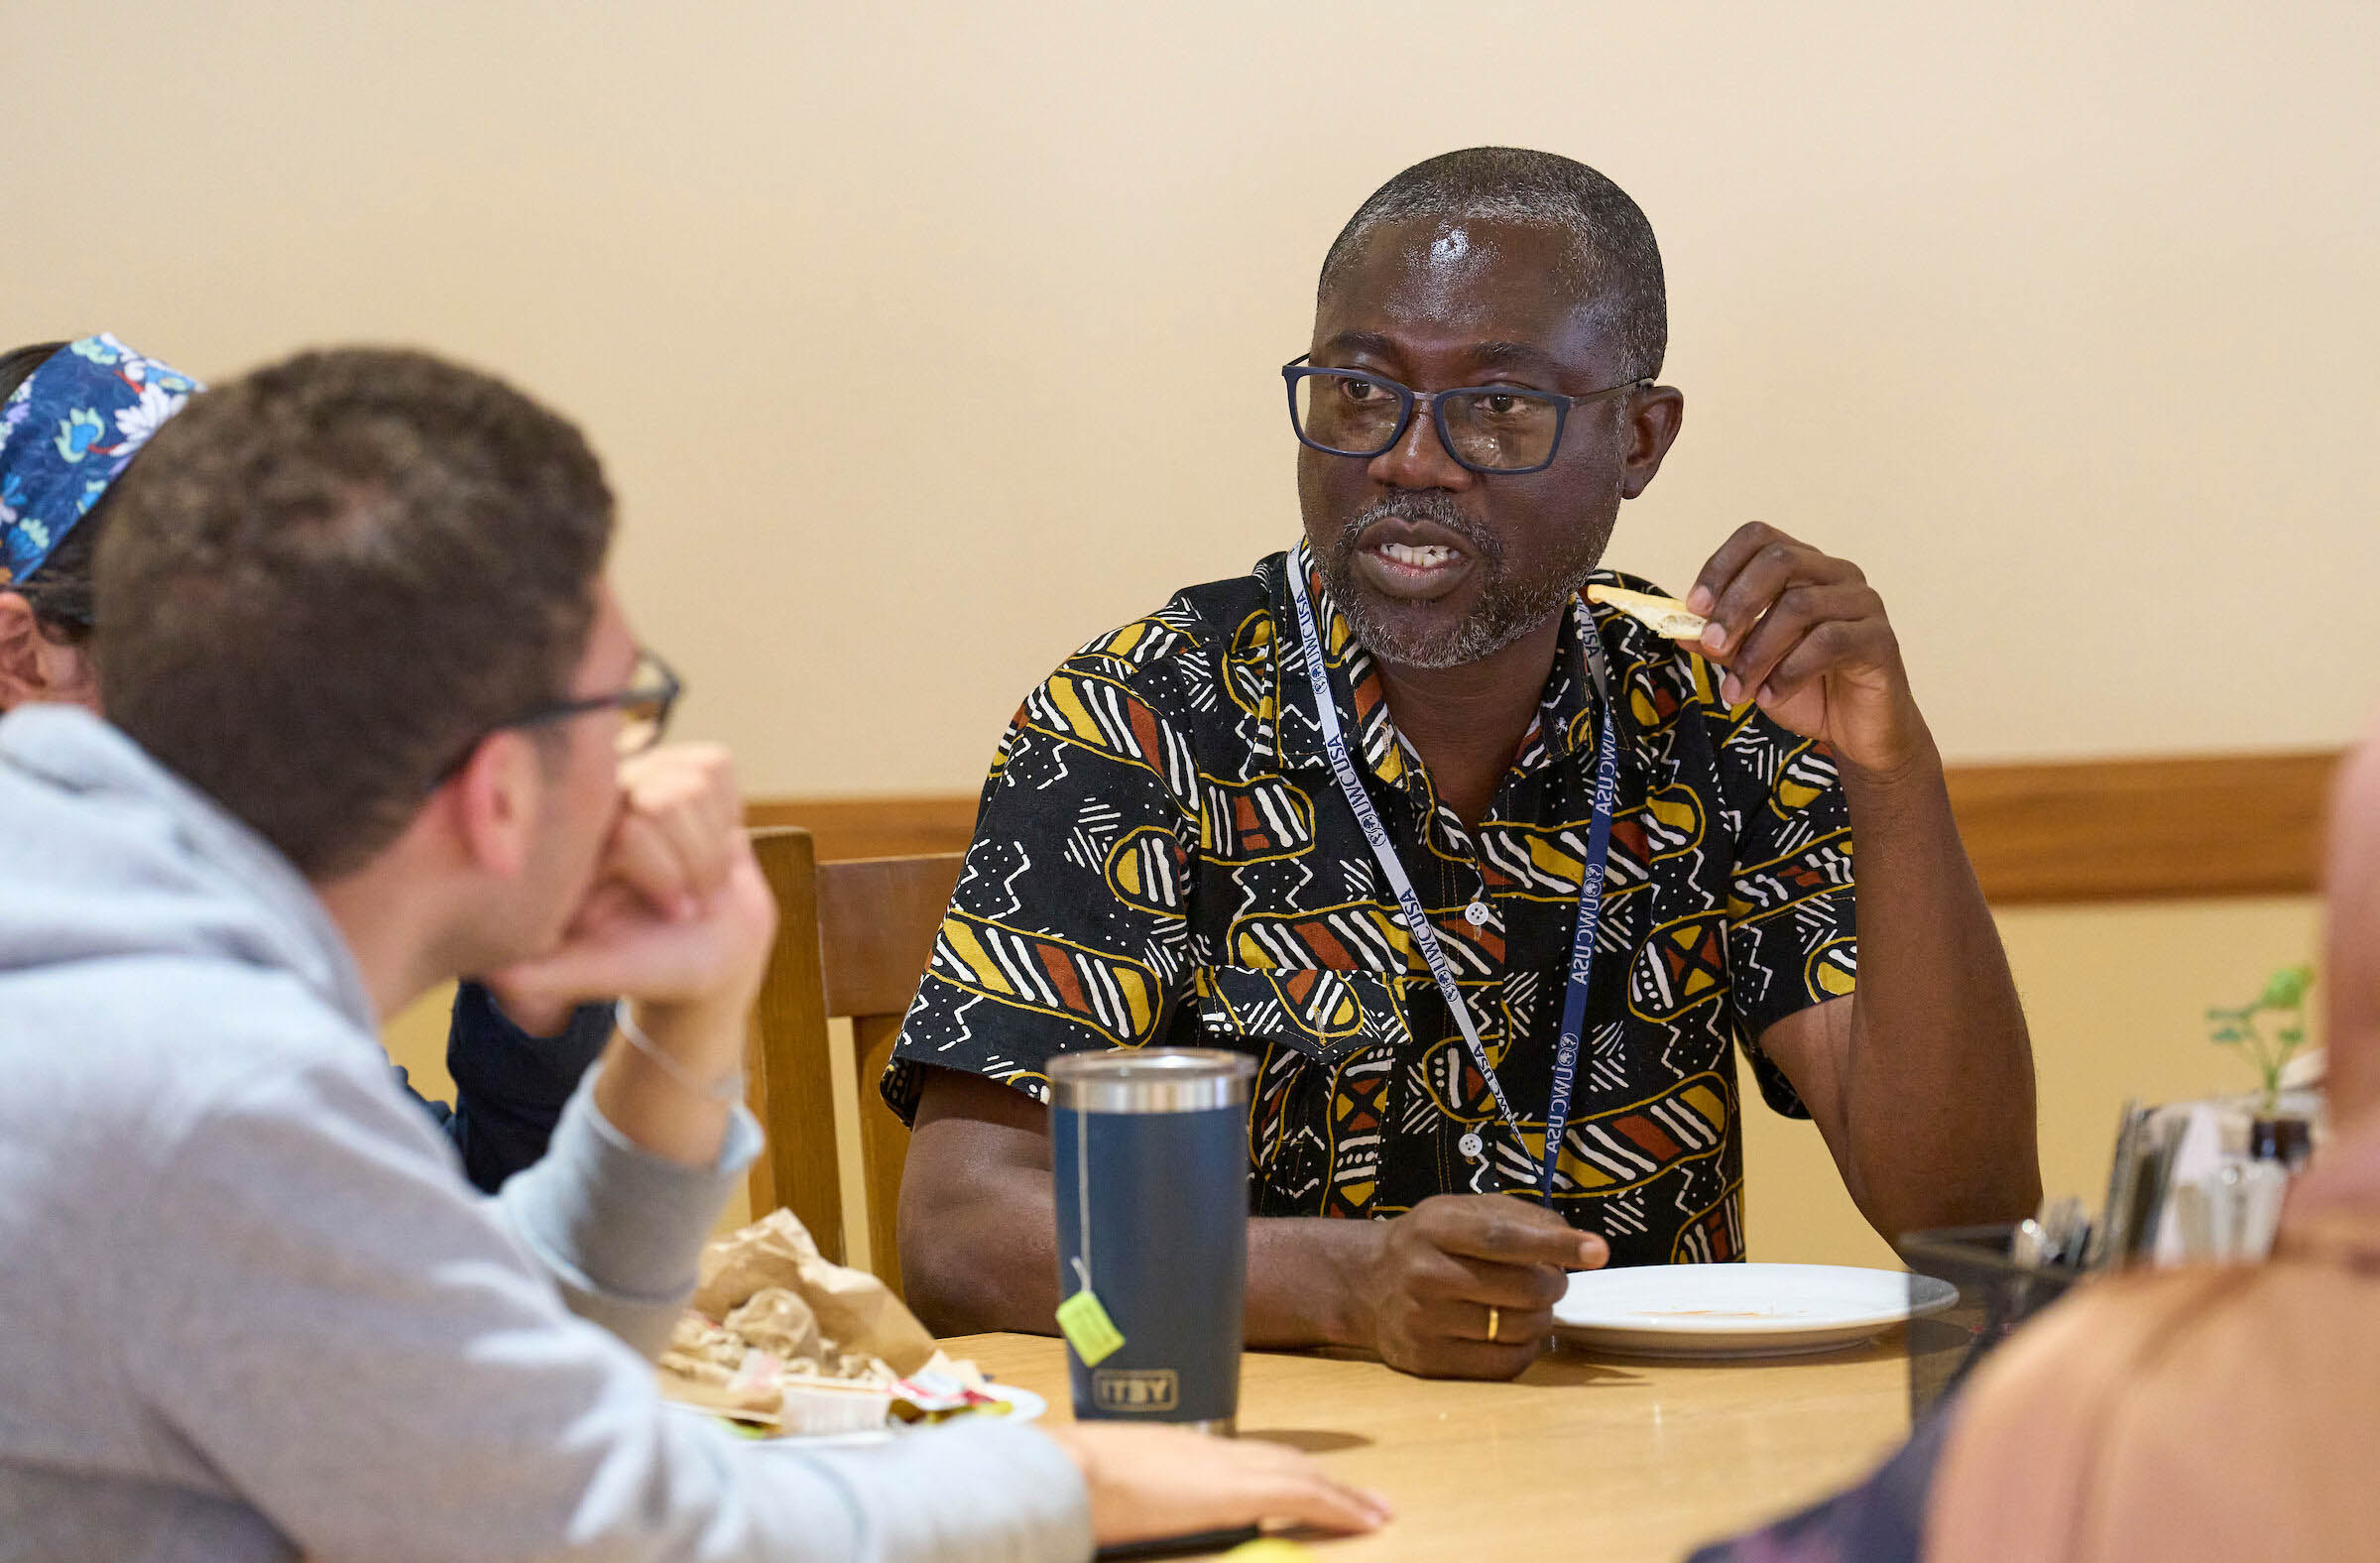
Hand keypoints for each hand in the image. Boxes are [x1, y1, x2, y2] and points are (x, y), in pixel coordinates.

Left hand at [485, 744, 775, 1026]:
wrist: (713, 951)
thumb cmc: (652, 964)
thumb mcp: (595, 972)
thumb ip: (542, 974)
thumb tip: (493, 973)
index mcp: (569, 841)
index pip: (629, 830)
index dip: (664, 875)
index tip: (673, 915)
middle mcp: (600, 799)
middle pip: (668, 799)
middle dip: (693, 861)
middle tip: (689, 900)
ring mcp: (642, 775)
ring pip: (698, 782)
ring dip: (713, 844)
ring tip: (700, 878)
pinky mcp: (685, 766)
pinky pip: (718, 767)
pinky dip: (728, 812)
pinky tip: (712, 841)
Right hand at [1044, 1423, 1389, 1546]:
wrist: (1067, 1471)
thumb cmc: (1069, 1479)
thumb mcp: (1106, 1482)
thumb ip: (1132, 1490)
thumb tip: (1126, 1508)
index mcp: (1180, 1445)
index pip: (1250, 1455)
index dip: (1286, 1469)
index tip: (1311, 1482)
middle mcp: (1211, 1448)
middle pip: (1284, 1460)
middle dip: (1325, 1480)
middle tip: (1363, 1498)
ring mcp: (1227, 1465)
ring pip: (1302, 1474)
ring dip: (1342, 1493)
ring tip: (1375, 1511)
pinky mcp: (1238, 1491)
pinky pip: (1304, 1496)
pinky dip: (1338, 1507)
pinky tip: (1364, 1522)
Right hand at [1350, 1194, 1605, 1378]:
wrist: (1369, 1284)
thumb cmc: (1433, 1242)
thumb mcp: (1465, 1211)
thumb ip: (1520, 1217)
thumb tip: (1576, 1244)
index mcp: (1435, 1225)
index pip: (1504, 1237)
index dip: (1555, 1244)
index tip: (1598, 1251)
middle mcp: (1424, 1273)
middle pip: (1521, 1287)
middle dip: (1554, 1283)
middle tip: (1553, 1278)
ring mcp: (1423, 1320)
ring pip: (1517, 1328)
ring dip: (1542, 1317)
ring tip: (1532, 1304)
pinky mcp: (1427, 1360)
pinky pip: (1503, 1364)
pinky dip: (1526, 1349)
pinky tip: (1518, 1333)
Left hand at [1685, 522, 1930, 779]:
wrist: (1857, 733)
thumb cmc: (1806, 690)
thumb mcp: (1750, 666)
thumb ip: (1720, 643)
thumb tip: (1678, 626)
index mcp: (1803, 567)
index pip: (1759, 537)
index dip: (1722, 565)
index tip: (1694, 606)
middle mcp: (1836, 574)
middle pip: (1780, 561)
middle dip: (1736, 604)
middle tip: (1711, 645)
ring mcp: (1863, 602)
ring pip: (1799, 605)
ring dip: (1757, 652)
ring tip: (1737, 690)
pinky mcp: (1879, 638)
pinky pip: (1828, 641)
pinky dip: (1789, 672)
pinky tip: (1769, 697)